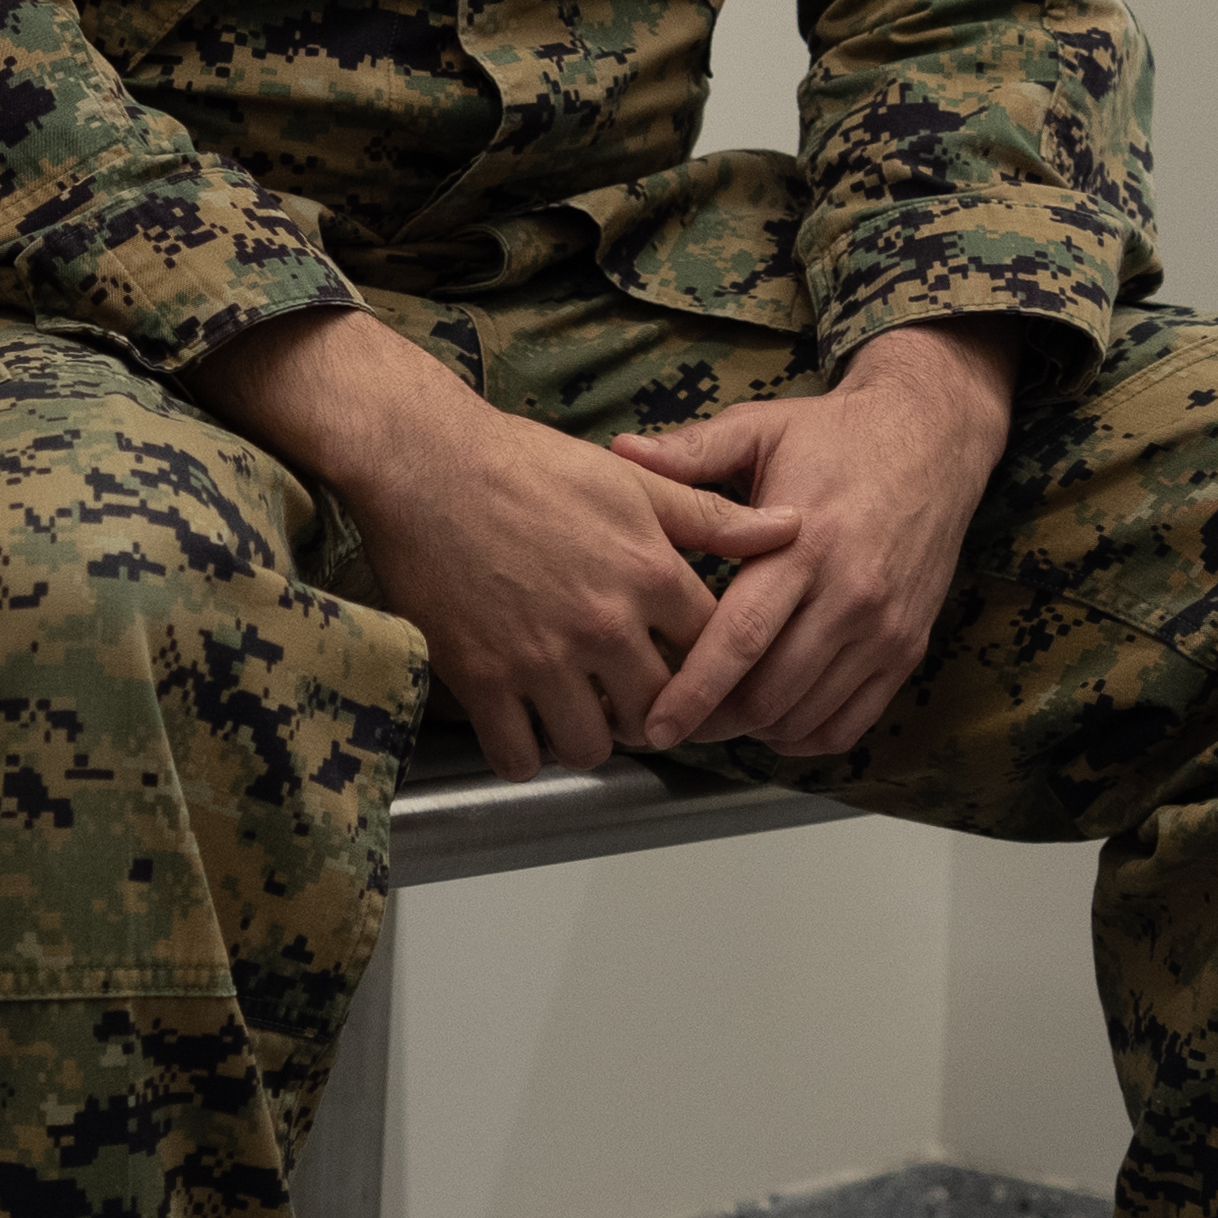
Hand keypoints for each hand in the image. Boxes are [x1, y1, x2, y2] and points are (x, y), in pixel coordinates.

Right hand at [187, 309, 795, 780]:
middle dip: (652, 714)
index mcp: (650, 574)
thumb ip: (714, 518)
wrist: (424, 461)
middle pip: (657, 713)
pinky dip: (526, 754)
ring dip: (591, 739)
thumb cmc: (526, 462)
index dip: (709, 670)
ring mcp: (541, 658)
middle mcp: (604, 625)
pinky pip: (519, 756)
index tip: (694, 672)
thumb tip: (793, 530)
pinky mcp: (482, 678)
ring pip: (592, 746)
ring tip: (580, 714)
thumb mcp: (632, 482)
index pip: (712, 654)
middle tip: (634, 701)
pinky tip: (526, 729)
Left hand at [604, 322, 1024, 759]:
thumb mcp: (760, 430)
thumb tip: (618, 453)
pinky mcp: (909, 649)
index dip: (691, 693)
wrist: (935, 437)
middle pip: (769, 694)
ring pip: (805, 717)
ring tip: (713, 717)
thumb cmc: (838, 435)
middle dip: (712, 722)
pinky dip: (802, 737)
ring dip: (752, 732)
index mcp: (804, 545)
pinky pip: (849, 724)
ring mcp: (885, 630)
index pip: (739, 640)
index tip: (654, 724)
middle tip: (671, 724)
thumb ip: (690, 453)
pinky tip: (770, 719)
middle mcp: (851, 596)